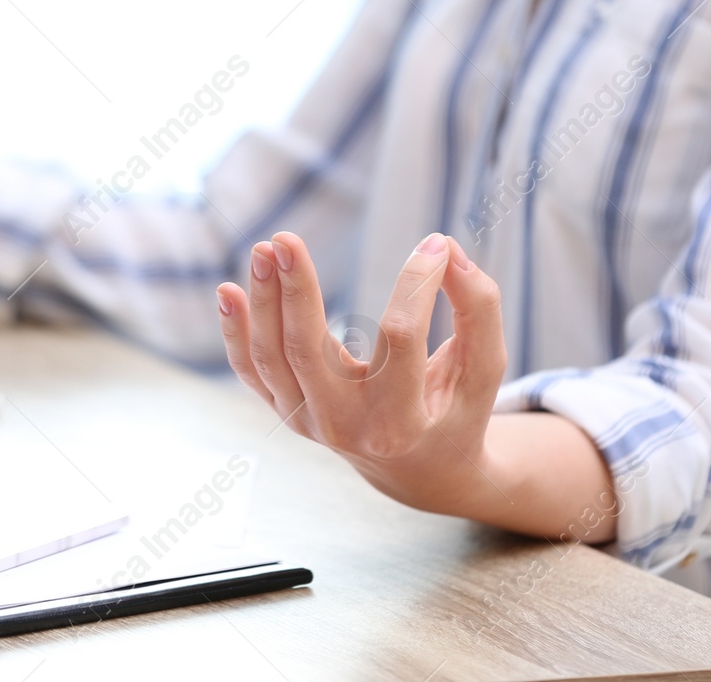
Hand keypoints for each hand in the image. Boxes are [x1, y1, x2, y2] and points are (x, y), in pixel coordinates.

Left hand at [216, 231, 508, 517]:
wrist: (418, 471)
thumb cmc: (455, 408)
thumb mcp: (482, 370)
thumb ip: (479, 309)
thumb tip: (444, 247)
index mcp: (401, 421)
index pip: (401, 339)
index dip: (417, 285)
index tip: (435, 245)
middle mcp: (347, 426)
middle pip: (310, 351)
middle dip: (295, 291)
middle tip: (286, 239)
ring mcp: (308, 423)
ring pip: (273, 357)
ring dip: (261, 302)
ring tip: (264, 249)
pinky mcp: (286, 412)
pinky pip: (252, 372)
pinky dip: (235, 334)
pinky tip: (228, 293)